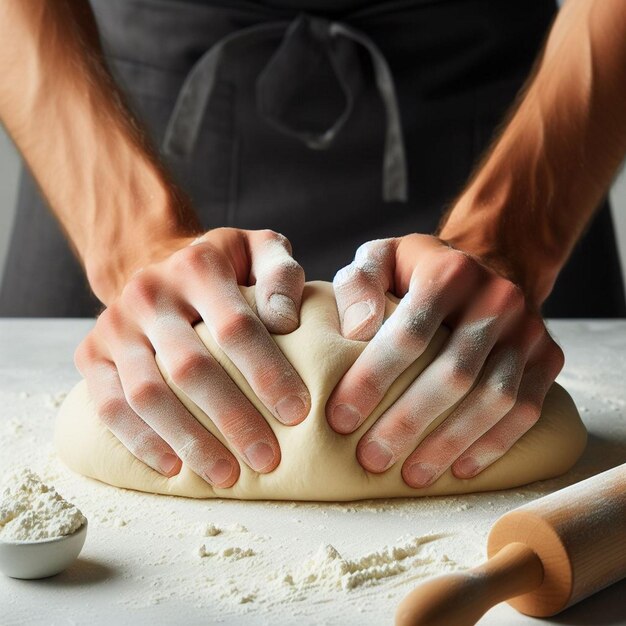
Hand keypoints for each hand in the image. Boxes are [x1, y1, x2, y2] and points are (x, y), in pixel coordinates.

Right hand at [75, 228, 309, 487]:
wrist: (154, 261)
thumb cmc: (223, 269)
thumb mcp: (259, 251)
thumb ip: (281, 274)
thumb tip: (285, 321)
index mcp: (198, 266)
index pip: (237, 327)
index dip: (268, 373)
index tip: (297, 412)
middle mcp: (151, 293)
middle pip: (191, 367)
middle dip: (233, 419)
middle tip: (267, 458)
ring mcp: (116, 324)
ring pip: (148, 393)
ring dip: (190, 441)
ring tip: (227, 476)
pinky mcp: (91, 352)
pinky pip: (108, 406)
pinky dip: (141, 441)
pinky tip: (173, 468)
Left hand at [326, 234, 563, 486]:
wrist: (487, 266)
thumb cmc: (418, 273)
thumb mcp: (380, 260)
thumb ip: (358, 284)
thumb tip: (357, 330)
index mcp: (449, 272)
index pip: (409, 334)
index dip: (372, 380)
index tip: (340, 418)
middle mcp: (497, 298)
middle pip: (454, 373)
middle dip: (409, 423)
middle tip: (371, 458)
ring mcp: (528, 330)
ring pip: (494, 398)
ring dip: (450, 443)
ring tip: (411, 475)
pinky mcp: (548, 356)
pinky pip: (525, 410)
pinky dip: (492, 444)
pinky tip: (459, 468)